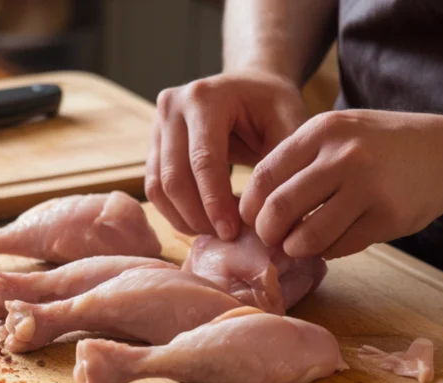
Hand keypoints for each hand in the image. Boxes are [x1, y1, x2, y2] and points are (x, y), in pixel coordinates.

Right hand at [146, 70, 307, 239]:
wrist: (251, 86)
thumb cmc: (272, 105)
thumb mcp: (289, 123)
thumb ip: (281, 163)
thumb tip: (269, 212)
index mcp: (204, 97)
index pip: (204, 160)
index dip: (216, 202)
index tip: (232, 233)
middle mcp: (172, 106)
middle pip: (174, 177)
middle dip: (198, 215)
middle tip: (225, 237)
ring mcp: (157, 124)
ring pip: (158, 187)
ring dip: (184, 218)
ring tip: (216, 233)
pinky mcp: (153, 144)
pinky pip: (154, 188)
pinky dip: (175, 212)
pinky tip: (202, 223)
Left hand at [239, 110, 442, 258]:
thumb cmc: (383, 146)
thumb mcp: (341, 132)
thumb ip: (301, 159)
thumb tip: (256, 205)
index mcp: (323, 130)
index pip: (266, 174)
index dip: (250, 204)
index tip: (252, 217)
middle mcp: (344, 156)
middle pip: (280, 208)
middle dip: (267, 232)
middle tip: (271, 238)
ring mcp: (368, 188)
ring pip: (308, 235)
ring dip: (295, 248)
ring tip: (297, 246)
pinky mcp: (388, 217)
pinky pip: (340, 247)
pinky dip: (327, 251)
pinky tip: (330, 243)